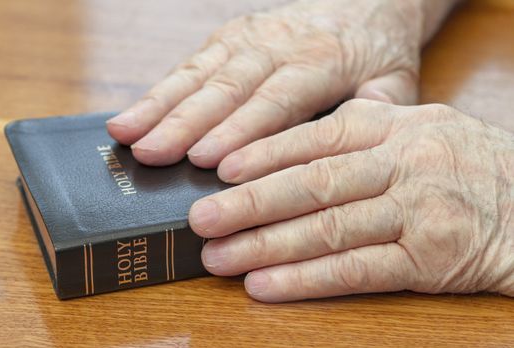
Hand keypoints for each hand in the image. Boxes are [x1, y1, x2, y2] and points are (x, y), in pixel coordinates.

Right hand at [107, 0, 427, 166]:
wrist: (364, 4)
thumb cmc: (377, 54)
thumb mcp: (395, 83)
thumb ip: (374, 116)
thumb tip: (343, 156)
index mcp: (322, 60)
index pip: (276, 100)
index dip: (241, 130)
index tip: (206, 160)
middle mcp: (278, 45)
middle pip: (227, 86)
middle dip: (185, 122)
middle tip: (150, 153)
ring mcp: (249, 37)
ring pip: (200, 73)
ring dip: (159, 105)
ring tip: (125, 134)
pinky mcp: (230, 37)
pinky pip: (191, 63)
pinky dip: (159, 90)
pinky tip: (132, 114)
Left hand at [189, 100, 513, 301]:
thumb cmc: (463, 166)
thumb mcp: (417, 130)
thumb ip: (359, 133)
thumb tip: (287, 146)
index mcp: (394, 127)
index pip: (316, 137)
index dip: (264, 154)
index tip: (219, 170)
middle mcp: (404, 163)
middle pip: (313, 184)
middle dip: (250, 204)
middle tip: (201, 219)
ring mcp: (417, 211)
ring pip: (327, 229)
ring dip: (266, 247)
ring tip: (219, 258)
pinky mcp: (429, 259)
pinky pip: (355, 270)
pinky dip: (305, 280)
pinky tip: (265, 286)